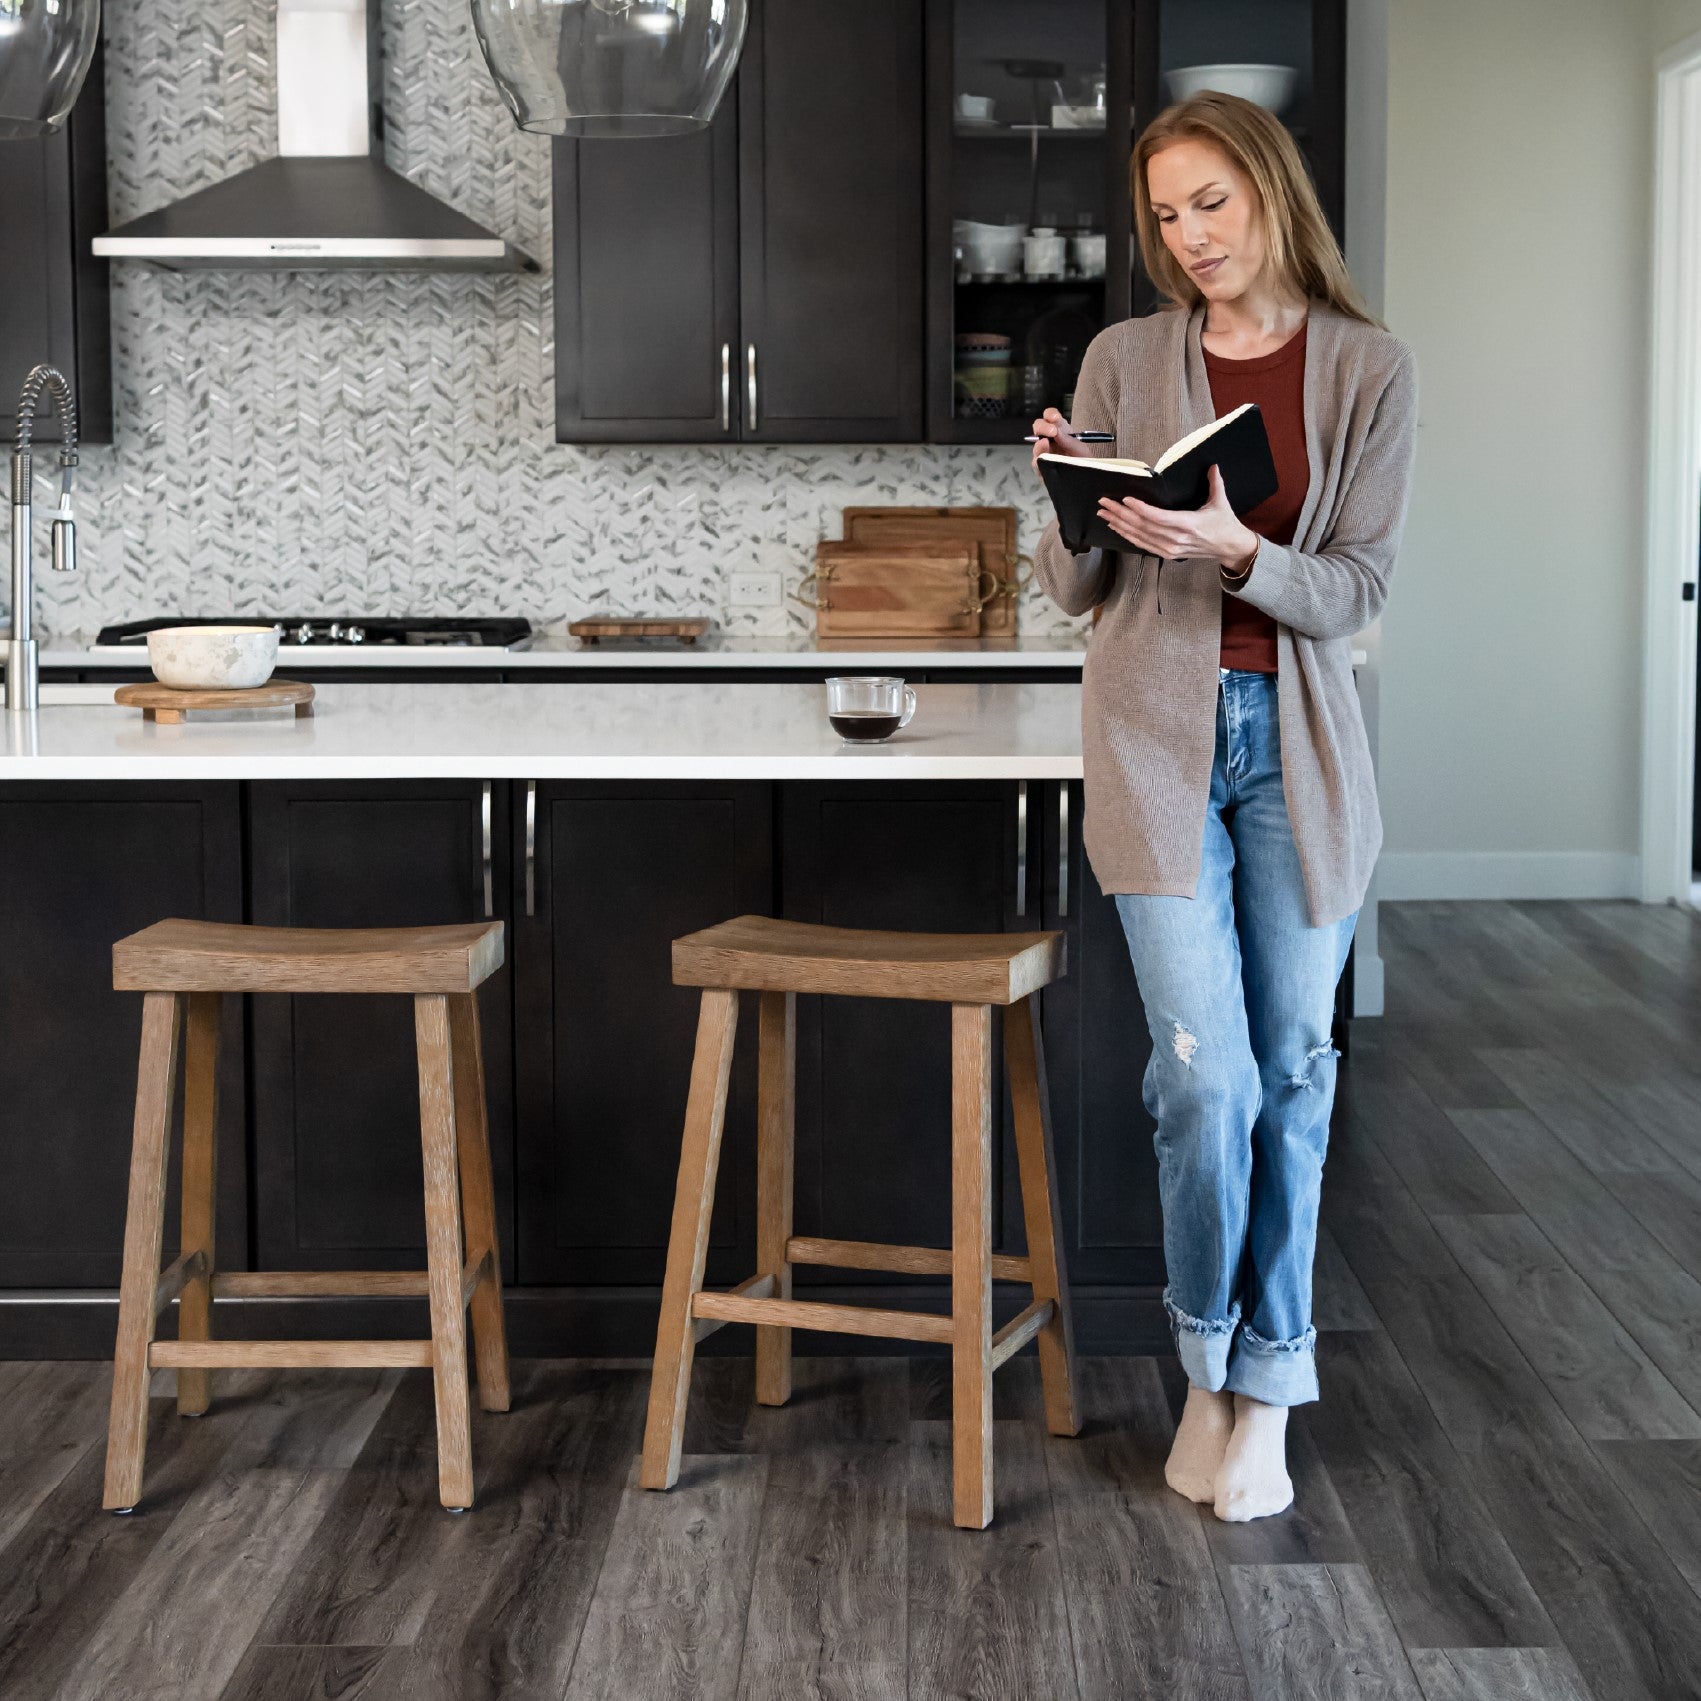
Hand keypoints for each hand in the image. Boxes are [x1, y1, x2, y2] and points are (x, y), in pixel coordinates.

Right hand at [1030, 407, 1096, 476]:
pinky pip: (1036, 464)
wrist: (1087, 479)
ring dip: (1040, 444)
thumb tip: (1056, 432)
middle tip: (1053, 432)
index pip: (1050, 417)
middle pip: (1038, 428)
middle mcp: (1050, 440)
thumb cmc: (1085, 461)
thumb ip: (1069, 441)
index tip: (1055, 418)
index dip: (1050, 414)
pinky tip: (1043, 459)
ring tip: (1045, 443)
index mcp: (1060, 431)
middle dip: (1043, 427)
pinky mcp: (1042, 469)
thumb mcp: (1081, 449)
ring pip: (1036, 447)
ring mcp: (1044, 454)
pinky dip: (1039, 460)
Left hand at [1095, 464, 1257, 572]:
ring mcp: (1170, 548)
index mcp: (1188, 524)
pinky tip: (1116, 527)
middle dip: (1120, 514)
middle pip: (1142, 526)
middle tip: (1104, 503)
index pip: (1157, 517)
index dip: (1139, 509)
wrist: (1229, 548)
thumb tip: (1212, 465)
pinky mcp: (1167, 554)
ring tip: (1104, 513)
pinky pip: (1143, 545)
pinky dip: (1127, 536)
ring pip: (1139, 536)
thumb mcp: (1221, 502)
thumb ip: (1215, 482)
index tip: (1125, 499)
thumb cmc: (1225, 524)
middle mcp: (1175, 538)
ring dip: (1119, 524)